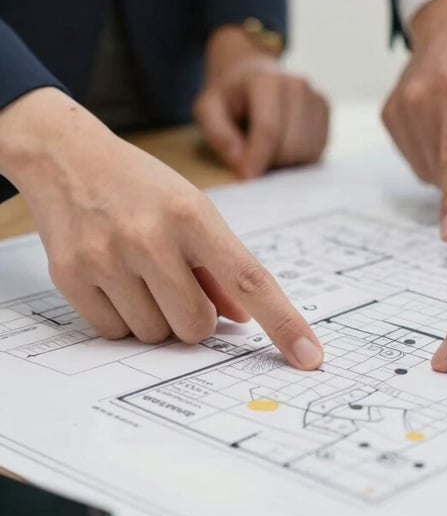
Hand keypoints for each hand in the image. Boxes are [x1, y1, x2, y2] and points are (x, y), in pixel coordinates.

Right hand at [0, 88, 323, 367]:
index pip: (249, 279)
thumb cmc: (142, 186)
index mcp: (192, 214)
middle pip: (197, 325)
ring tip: (139, 272)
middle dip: (195, 316)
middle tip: (177, 282)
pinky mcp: (71, 277)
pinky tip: (113, 278)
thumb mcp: (191, 207)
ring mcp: (107, 258)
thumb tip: (244, 318)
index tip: (310, 358)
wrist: (67, 157)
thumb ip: (218, 263)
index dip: (284, 323)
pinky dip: (121, 318)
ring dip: (155, 317)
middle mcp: (150, 236)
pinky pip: (113, 333)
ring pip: (154, 335)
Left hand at [194, 25, 329, 178]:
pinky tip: (281, 145)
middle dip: (270, 161)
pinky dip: (299, 157)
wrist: (252, 76)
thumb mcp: (207, 110)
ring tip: (265, 149)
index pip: (269, 130)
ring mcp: (315, 96)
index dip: (257, 159)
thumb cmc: (229, 98)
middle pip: (291, 145)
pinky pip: (318, 149)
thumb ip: (218, 135)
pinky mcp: (325, 110)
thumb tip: (241, 162)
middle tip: (251, 157)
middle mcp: (297, 85)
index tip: (246, 178)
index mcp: (265, 81)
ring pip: (308, 151)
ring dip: (285, 162)